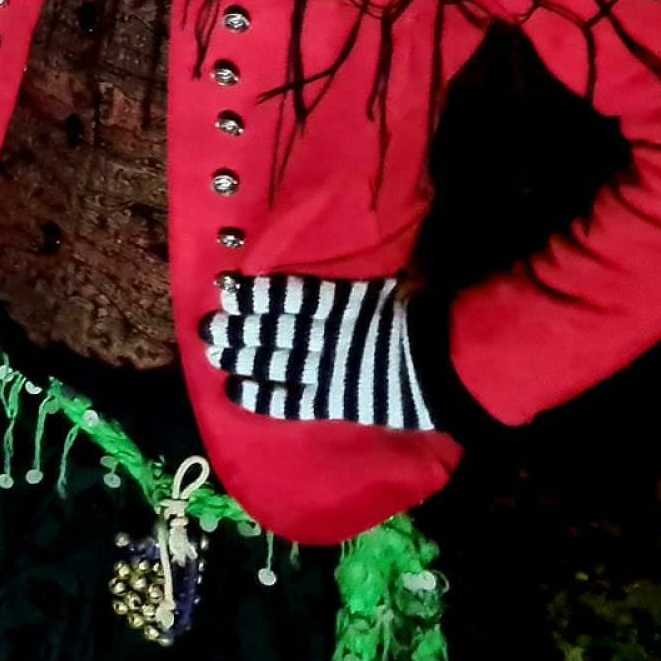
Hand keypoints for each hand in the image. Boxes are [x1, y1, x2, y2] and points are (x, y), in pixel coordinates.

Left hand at [201, 273, 437, 433]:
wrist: (452, 367)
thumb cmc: (429, 318)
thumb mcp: (394, 285)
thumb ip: (361, 281)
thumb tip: (348, 258)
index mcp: (343, 302)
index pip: (289, 296)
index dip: (255, 294)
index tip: (227, 288)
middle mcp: (327, 334)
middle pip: (273, 329)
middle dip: (237, 328)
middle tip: (208, 326)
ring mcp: (329, 370)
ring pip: (274, 362)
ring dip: (241, 358)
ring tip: (214, 353)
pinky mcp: (336, 402)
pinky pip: (293, 401)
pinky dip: (263, 398)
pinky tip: (236, 393)